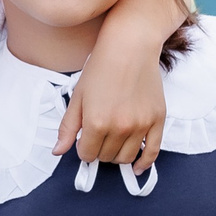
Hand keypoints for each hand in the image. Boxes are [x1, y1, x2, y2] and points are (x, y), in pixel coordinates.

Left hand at [56, 0, 179, 166]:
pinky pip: (152, 152)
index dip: (82, 149)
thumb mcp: (77, 96)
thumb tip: (58, 151)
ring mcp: (141, 125)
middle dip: (98, 150)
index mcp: (96, 122)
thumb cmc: (101, 67)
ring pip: (126, 157)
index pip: (86, 154)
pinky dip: (143, 163)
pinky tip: (136, 168)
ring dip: (116, 155)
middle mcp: (120, 127)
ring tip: (112, 141)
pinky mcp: (157, 120)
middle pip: (106, 157)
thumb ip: (67, 127)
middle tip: (98, 136)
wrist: (130, 47)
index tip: (84, 140)